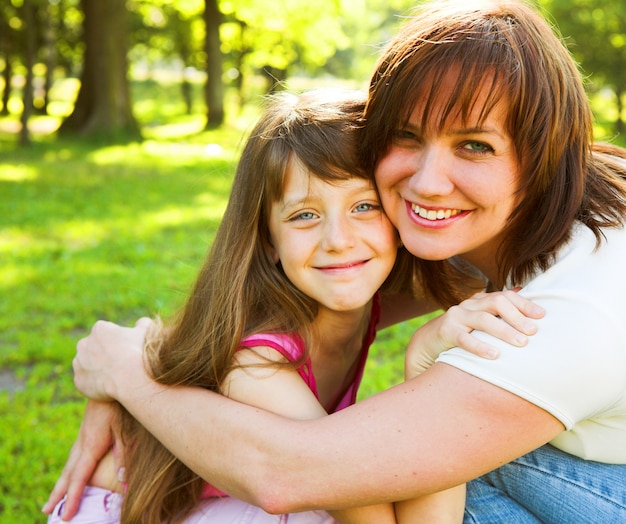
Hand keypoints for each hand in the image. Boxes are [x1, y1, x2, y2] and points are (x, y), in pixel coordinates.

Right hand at [42, 400, 120, 519]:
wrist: (109, 380)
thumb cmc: (119, 405)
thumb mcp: (125, 429)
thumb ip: (124, 454)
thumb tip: (124, 481)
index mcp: (91, 445)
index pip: (79, 477)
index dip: (73, 497)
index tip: (66, 515)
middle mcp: (82, 443)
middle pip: (68, 474)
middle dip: (59, 494)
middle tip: (47, 511)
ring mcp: (82, 436)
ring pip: (69, 464)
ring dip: (61, 482)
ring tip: (53, 497)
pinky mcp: (86, 431)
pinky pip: (74, 455)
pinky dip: (69, 469)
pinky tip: (70, 472)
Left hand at [73, 317, 151, 399]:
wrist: (131, 378)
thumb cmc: (139, 352)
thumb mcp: (146, 332)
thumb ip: (142, 324)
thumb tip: (141, 323)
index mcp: (99, 329)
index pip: (106, 333)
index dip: (117, 341)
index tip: (127, 349)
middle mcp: (84, 343)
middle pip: (93, 348)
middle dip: (103, 353)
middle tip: (120, 363)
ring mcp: (79, 363)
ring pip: (87, 364)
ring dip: (96, 368)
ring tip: (114, 376)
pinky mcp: (78, 380)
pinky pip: (86, 381)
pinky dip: (95, 383)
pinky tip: (108, 386)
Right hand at [405, 289, 543, 378]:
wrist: (427, 342)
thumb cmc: (462, 332)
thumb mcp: (480, 320)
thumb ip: (499, 310)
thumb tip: (523, 292)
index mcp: (480, 301)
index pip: (505, 295)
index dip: (524, 304)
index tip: (542, 316)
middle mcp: (469, 305)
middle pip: (496, 302)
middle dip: (517, 316)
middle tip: (533, 331)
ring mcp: (456, 317)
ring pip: (483, 319)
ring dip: (504, 331)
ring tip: (521, 343)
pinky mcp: (445, 332)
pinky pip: (464, 338)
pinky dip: (480, 346)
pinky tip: (495, 355)